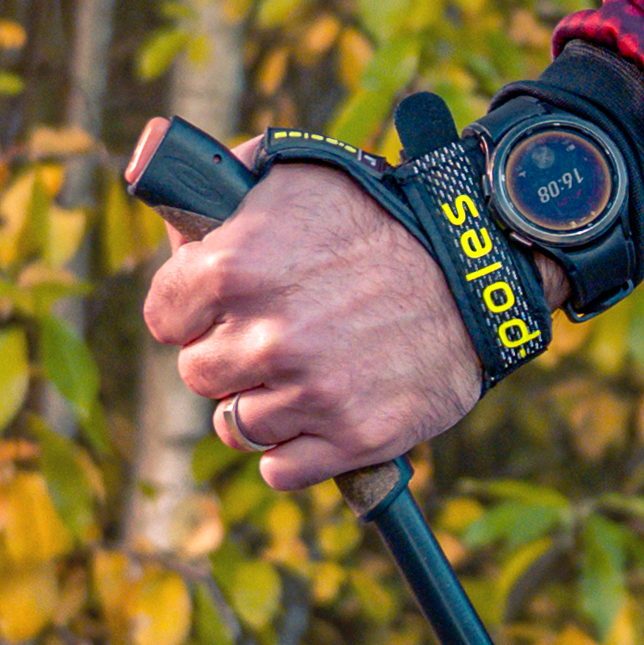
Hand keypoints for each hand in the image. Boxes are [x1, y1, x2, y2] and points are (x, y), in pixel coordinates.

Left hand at [143, 163, 485, 489]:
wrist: (480, 265)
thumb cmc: (382, 213)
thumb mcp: (298, 173)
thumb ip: (223, 186)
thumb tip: (178, 221)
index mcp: (234, 269)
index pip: (163, 316)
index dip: (190, 310)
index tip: (218, 307)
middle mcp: (266, 337)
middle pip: (197, 374)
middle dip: (227, 356)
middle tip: (269, 337)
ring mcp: (310, 393)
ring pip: (235, 426)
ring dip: (259, 405)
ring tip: (298, 375)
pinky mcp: (353, 437)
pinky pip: (281, 471)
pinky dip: (292, 452)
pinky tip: (316, 416)